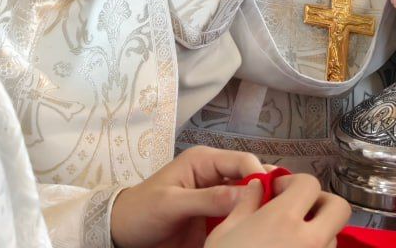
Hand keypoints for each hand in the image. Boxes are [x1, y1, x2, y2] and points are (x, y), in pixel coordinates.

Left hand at [108, 146, 263, 247]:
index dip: (259, 176)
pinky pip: (238, 218)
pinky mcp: (215, 218)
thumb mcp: (170, 203)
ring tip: (265, 223)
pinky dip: (246, 224)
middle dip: (263, 193)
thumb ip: (207, 198)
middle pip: (250, 179)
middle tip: (273, 211)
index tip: (269, 198)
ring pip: (248, 199)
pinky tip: (252, 232)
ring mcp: (217, 198)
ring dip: (257, 209)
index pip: (242, 161)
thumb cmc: (141, 210)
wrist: (122, 234)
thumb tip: (246, 194)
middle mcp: (215, 176)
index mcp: (204, 161)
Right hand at [206, 171, 350, 247]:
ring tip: (291, 241)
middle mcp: (308, 240)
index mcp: (283, 220)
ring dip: (318, 234)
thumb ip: (245, 204)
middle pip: (338, 208)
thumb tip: (257, 185)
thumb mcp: (224, 232)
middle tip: (299, 209)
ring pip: (333, 239)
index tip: (279, 190)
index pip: (309, 184)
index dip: (294, 182)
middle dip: (321, 204)